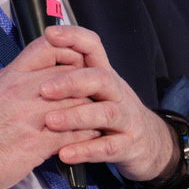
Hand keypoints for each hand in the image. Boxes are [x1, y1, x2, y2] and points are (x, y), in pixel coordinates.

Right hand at [0, 36, 98, 188]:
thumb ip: (17, 84)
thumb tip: (38, 79)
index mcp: (10, 76)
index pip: (48, 47)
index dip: (70, 52)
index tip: (78, 64)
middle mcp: (21, 91)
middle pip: (71, 75)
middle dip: (88, 86)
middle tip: (97, 96)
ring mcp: (30, 117)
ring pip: (78, 104)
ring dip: (92, 112)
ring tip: (98, 118)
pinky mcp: (36, 143)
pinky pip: (74, 134)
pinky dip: (86, 136)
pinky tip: (88, 139)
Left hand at [38, 24, 178, 182]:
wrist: (150, 144)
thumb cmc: (109, 111)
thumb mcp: (93, 90)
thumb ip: (69, 73)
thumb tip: (38, 51)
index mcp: (103, 74)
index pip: (92, 47)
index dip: (74, 37)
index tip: (50, 34)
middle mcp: (117, 92)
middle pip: (100, 78)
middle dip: (72, 82)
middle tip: (43, 90)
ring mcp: (126, 119)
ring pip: (106, 113)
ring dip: (76, 117)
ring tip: (50, 122)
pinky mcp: (129, 146)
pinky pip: (109, 148)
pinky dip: (86, 150)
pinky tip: (64, 154)